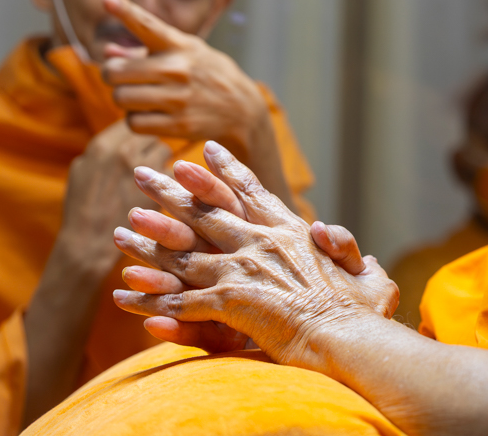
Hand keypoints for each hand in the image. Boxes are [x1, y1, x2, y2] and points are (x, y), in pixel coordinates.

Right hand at [58, 120, 170, 277]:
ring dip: (162, 160)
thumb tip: (124, 131)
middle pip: (152, 134)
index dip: (138, 130)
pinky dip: (168, 180)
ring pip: (165, 151)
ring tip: (152, 177)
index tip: (139, 140)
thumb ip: (104, 147)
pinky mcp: (159, 188)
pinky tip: (158, 191)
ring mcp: (144, 170)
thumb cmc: (82, 204)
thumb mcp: (82, 167)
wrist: (88, 241)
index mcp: (102, 144)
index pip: (132, 121)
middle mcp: (124, 151)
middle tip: (147, 159)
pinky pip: (171, 173)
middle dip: (152, 144)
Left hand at [100, 0, 292, 203]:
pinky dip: (137, 120)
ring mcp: (179, 98)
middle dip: (112, 76)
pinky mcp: (179, 125)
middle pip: (115, 73)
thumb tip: (107, 53)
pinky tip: (152, 114)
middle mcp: (179, 69)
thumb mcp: (184, 54)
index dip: (126, 11)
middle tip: (123, 78)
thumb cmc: (205, 74)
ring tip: (141, 97)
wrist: (242, 108)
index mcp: (180, 45)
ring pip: (120, 99)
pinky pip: (134, 122)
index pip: (147, 25)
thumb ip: (143, 53)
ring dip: (124, 100)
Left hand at [113, 143, 397, 363]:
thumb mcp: (366, 274)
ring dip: (150, 242)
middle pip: (208, 211)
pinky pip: (181, 300)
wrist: (349, 336)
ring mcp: (245, 269)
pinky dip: (151, 300)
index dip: (227, 170)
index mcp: (291, 231)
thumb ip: (348, 251)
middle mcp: (263, 242)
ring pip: (185, 252)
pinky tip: (126, 296)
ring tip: (121, 228)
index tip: (204, 150)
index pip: (252, 192)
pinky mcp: (232, 300)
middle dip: (171, 191)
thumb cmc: (363, 311)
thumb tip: (338, 239)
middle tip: (142, 172)